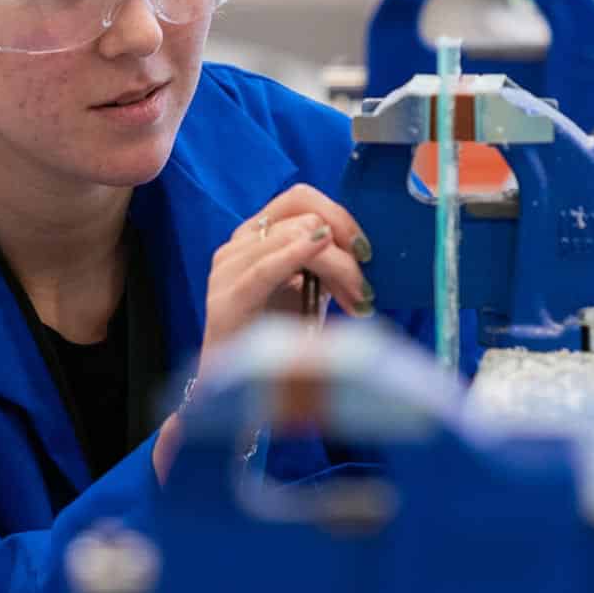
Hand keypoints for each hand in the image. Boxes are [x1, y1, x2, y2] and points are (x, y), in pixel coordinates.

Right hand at [152, 186, 373, 484]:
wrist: (239, 394)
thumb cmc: (279, 339)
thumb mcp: (311, 290)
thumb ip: (327, 262)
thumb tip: (366, 246)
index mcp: (259, 235)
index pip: (301, 198)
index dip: (340, 215)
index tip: (366, 252)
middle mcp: (240, 243)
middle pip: (304, 216)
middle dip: (344, 248)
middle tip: (364, 288)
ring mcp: (228, 268)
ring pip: (297, 237)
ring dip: (338, 267)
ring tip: (356, 301)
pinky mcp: (227, 299)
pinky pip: (264, 267)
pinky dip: (295, 255)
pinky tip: (319, 252)